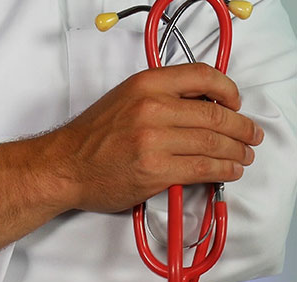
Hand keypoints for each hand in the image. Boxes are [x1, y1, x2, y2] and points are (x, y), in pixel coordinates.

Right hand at [51, 63, 263, 212]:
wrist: (64, 166)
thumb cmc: (90, 137)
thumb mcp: (123, 99)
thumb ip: (159, 97)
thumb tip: (200, 107)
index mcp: (145, 84)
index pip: (203, 76)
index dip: (228, 90)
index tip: (236, 103)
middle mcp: (152, 108)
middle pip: (216, 114)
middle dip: (242, 127)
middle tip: (250, 135)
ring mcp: (154, 140)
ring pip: (214, 143)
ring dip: (237, 151)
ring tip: (244, 156)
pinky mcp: (156, 170)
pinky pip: (203, 168)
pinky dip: (224, 170)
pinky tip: (229, 171)